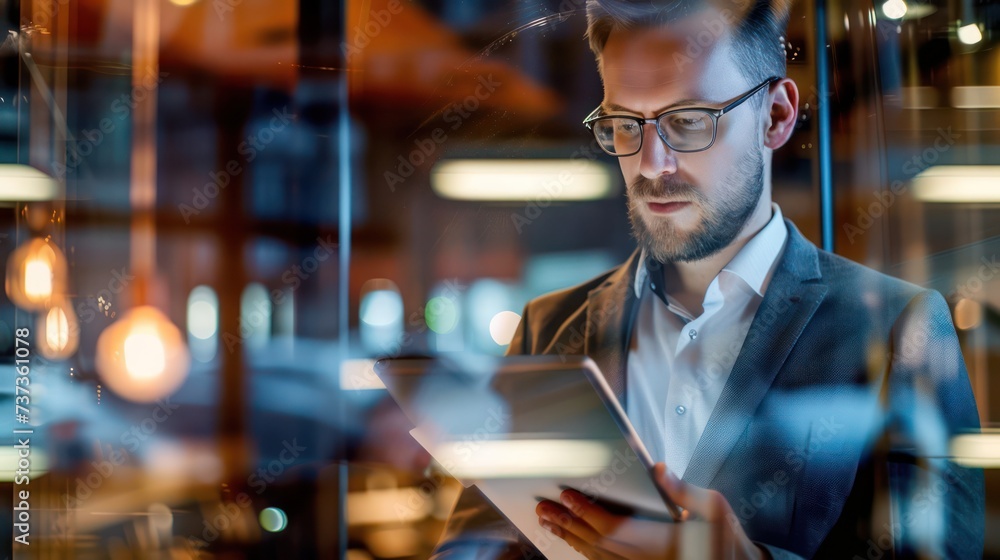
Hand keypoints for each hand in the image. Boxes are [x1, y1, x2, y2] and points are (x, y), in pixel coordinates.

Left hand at [535, 463, 764, 559]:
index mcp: (663, 542)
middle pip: (597, 543)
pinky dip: (585, 553)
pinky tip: (573, 543)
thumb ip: (685, 490)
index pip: (614, 528)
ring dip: (570, 539)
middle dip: (568, 524)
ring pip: (597, 557)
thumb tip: (658, 468)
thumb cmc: (726, 540)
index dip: (586, 512)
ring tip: (549, 523)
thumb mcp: (715, 509)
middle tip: (544, 509)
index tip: (566, 495)